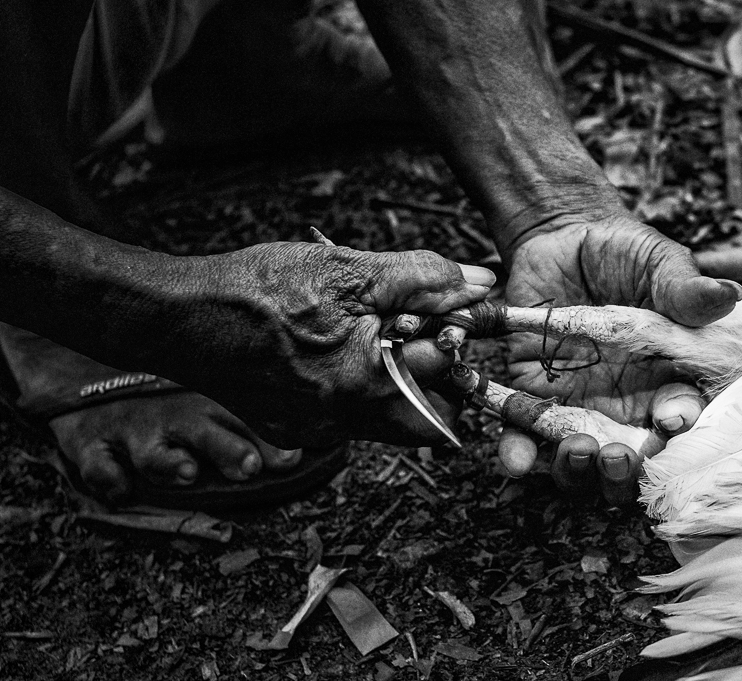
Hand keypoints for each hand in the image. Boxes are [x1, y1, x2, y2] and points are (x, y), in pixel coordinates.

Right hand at [164, 242, 494, 448]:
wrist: (180, 319)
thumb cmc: (258, 289)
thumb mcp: (347, 268)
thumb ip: (421, 277)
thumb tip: (477, 281)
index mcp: (366, 382)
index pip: (450, 391)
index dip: (458, 354)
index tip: (451, 327)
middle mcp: (345, 421)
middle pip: (425, 420)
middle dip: (433, 381)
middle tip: (419, 338)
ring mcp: (317, 433)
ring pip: (385, 420)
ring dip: (393, 382)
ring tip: (371, 336)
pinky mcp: (293, 432)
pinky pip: (345, 419)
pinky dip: (353, 389)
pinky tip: (329, 352)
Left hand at [498, 216, 741, 505]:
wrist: (563, 238)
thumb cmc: (625, 253)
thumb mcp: (657, 263)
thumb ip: (683, 287)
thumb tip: (727, 296)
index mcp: (670, 381)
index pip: (682, 420)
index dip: (679, 428)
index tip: (670, 420)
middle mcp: (629, 406)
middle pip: (634, 462)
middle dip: (627, 471)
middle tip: (619, 456)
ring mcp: (581, 407)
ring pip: (582, 464)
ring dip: (579, 470)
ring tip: (576, 449)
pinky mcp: (534, 398)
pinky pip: (526, 437)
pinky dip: (520, 453)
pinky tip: (516, 458)